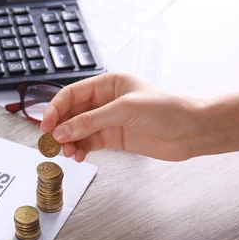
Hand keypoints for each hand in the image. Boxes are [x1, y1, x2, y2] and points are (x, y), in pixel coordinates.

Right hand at [40, 73, 206, 161]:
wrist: (192, 131)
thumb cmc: (166, 110)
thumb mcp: (124, 111)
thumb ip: (90, 121)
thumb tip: (62, 132)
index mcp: (107, 83)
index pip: (71, 94)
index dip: (55, 109)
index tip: (46, 126)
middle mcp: (105, 100)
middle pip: (72, 113)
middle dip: (60, 128)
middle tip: (52, 143)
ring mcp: (109, 120)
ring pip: (78, 130)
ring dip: (69, 141)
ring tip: (68, 153)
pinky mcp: (115, 138)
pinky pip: (89, 143)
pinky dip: (81, 149)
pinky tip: (79, 156)